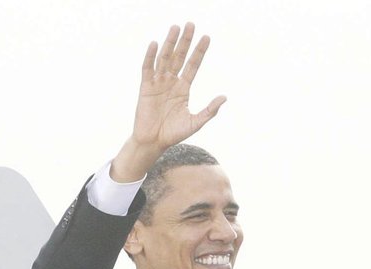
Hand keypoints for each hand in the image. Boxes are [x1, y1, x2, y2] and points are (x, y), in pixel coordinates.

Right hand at [112, 22, 226, 180]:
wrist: (154, 142)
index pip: (193, 65)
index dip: (199, 52)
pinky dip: (151, 56)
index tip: (207, 37)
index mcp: (183, 88)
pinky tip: (156, 44)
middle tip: (191, 24)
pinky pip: (148, 68)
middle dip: (185, 41)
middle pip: (179, 57)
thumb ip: (210, 110)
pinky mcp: (145, 87)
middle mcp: (171, 82)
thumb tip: (224, 97)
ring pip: (165, 59)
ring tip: (175, 28)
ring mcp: (158, 83)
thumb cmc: (174, 133)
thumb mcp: (196, 122)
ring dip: (170, 43)